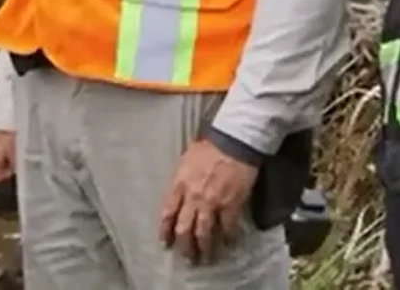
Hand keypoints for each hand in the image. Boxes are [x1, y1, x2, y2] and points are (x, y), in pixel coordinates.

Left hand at [156, 137, 259, 265]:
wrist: (233, 141)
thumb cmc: (209, 147)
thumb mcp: (186, 159)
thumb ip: (181, 178)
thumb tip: (179, 191)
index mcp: (179, 184)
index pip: (167, 213)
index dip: (165, 231)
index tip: (166, 243)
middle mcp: (192, 197)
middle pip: (184, 228)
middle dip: (184, 246)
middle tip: (187, 258)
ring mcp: (211, 203)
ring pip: (204, 233)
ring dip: (204, 248)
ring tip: (205, 259)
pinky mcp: (231, 204)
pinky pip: (227, 227)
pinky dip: (228, 237)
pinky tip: (229, 244)